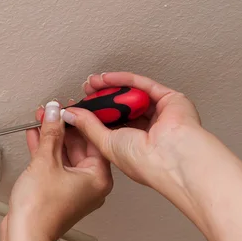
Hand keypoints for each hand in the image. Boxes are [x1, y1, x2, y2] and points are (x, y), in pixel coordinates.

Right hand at [7, 100, 112, 240]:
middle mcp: (92, 184)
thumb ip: (51, 133)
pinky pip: (56, 166)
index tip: (67, 106)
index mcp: (99, 177)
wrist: (25, 235)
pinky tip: (35, 136)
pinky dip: (46, 152)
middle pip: (80, 146)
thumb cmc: (41, 210)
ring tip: (40, 120)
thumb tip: (54, 113)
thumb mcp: (45, 161)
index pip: (94, 138)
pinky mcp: (60, 193)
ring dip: (52, 138)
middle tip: (51, 111)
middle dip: (62, 127)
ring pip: (66, 155)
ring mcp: (76, 190)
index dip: (79, 118)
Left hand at [62, 72, 201, 188]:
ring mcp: (159, 114)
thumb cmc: (143, 162)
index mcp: (132, 145)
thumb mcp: (106, 143)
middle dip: (101, 98)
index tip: (77, 106)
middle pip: (120, 108)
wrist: (169, 157)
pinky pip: (143, 85)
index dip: (93, 114)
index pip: (110, 125)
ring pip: (131, 95)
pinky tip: (106, 78)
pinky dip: (124, 80)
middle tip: (84, 90)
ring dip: (110, 87)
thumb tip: (71, 114)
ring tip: (91, 82)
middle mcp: (147, 130)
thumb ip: (88, 126)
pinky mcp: (170, 99)